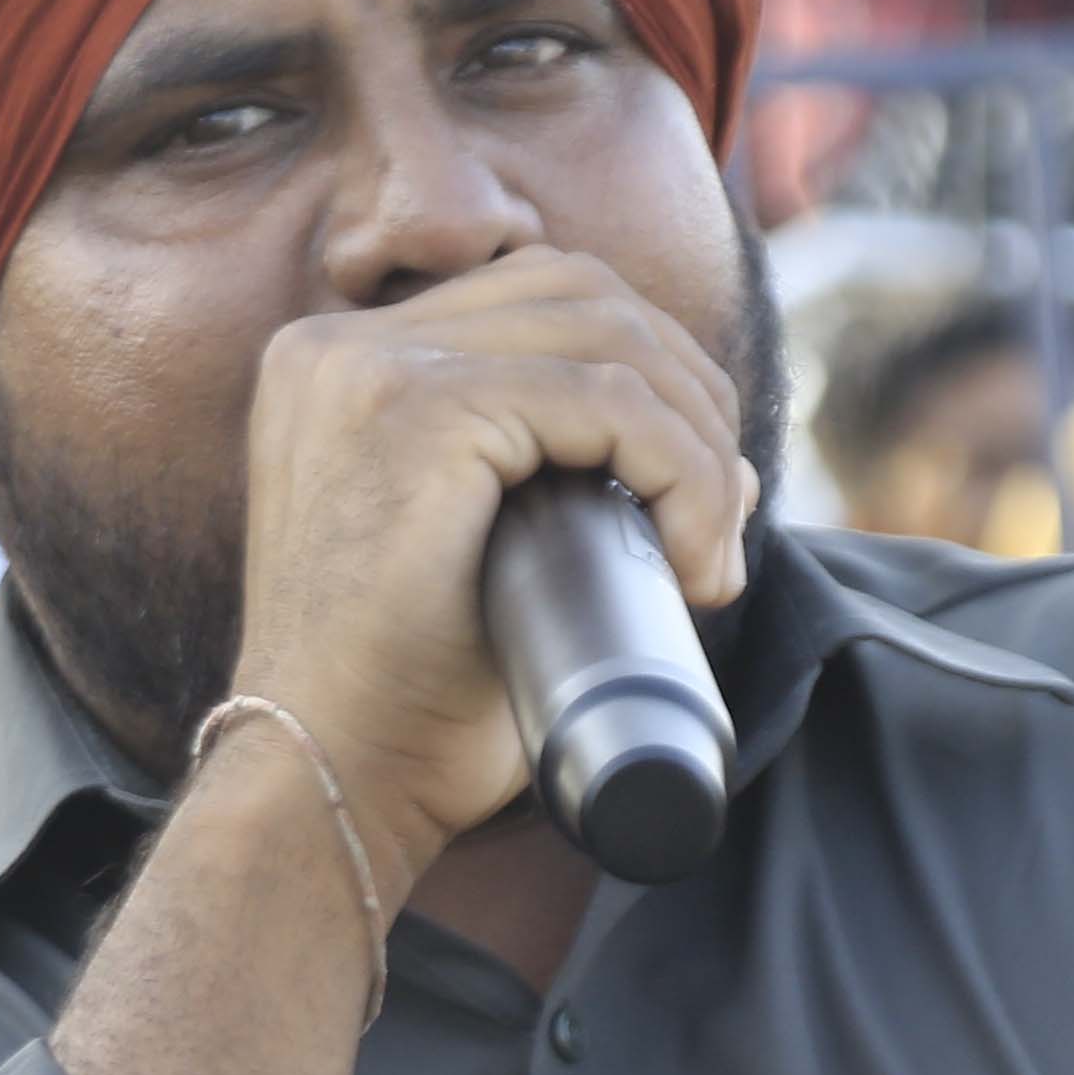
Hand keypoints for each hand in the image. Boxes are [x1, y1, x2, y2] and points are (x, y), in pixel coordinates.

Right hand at [229, 246, 755, 871]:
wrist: (335, 783)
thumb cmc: (413, 706)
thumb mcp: (491, 565)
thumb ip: (574, 492)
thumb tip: (738, 469)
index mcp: (342, 367)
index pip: (538, 300)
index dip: (647, 375)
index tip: (695, 500)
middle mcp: (339, 346)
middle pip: (580, 291)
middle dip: (687, 393)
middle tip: (721, 524)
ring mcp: (369, 366)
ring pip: (606, 336)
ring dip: (696, 437)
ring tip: (710, 551)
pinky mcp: (416, 410)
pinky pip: (607, 399)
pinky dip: (681, 467)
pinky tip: (691, 554)